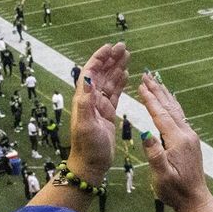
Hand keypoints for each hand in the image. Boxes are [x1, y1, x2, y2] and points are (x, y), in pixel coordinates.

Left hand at [65, 43, 129, 183]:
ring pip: (109, 81)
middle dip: (111, 59)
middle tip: (124, 46)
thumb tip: (87, 78)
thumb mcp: (87, 125)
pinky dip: (120, 82)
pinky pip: (115, 93)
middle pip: (101, 73)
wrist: (91, 165)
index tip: (110, 47)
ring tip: (127, 55)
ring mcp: (99, 106)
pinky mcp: (107, 114)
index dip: (99, 58)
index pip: (91, 72)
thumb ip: (86, 102)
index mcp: (84, 99)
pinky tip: (126, 74)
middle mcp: (91, 99)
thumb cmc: (88, 148)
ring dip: (117, 67)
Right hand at [135, 71, 211, 211]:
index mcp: (178, 140)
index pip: (160, 115)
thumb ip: (154, 154)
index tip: (140, 84)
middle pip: (169, 107)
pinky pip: (180, 117)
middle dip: (157, 91)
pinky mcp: (191, 142)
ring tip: (156, 82)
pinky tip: (170, 102)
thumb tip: (146, 132)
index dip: (150, 99)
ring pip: (176, 110)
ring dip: (165, 95)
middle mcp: (186, 135)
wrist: (195, 200)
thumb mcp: (161, 175)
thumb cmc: (175, 191)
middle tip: (146, 74)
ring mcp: (190, 137)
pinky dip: (172, 106)